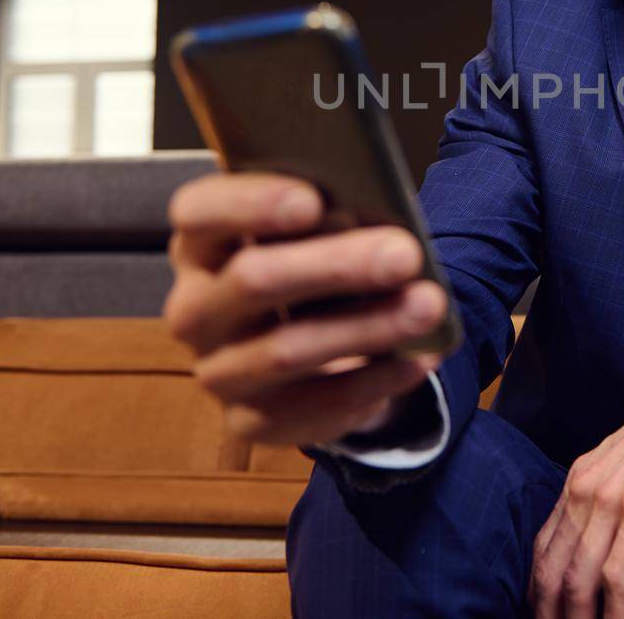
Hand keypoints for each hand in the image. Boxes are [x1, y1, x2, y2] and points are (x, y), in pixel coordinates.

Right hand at [163, 172, 448, 445]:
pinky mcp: (250, 422)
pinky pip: (316, 406)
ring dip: (367, 327)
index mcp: (201, 243)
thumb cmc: (313, 266)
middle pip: (252, 280)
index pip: (199, 212)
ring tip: (428, 304)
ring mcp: (217, 371)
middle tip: (405, 253)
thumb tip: (381, 226)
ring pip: (286, 349)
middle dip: (335, 266)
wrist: (311, 348)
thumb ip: (331, 219)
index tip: (312, 201)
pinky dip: (376, 378)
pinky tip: (420, 356)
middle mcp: (194, 309)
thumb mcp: (315, 234)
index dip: (250, 204)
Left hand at [528, 352, 623, 618]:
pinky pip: (617, 575)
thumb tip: (614, 537)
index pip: (543, 546)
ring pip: (578, 577)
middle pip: (551, 568)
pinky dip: (613, 611)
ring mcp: (612, 498)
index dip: (540, 590)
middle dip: (550, 612)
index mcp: (581, 476)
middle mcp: (586, 486)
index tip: (546, 615)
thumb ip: (615, 495)